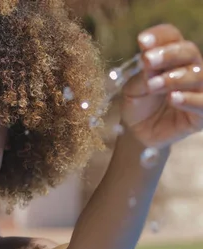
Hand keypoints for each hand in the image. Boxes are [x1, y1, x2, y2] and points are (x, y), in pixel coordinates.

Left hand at [120, 24, 202, 147]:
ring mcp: (199, 89)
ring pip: (198, 75)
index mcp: (170, 57)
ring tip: (153, 85)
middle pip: (188, 51)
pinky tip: (173, 98)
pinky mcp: (202, 112)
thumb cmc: (138, 105)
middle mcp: (189, 68)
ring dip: (174, 78)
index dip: (159, 36)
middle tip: (147, 60)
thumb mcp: (133, 88)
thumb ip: (142, 75)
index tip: (142, 41)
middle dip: (168, 54)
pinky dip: (189, 99)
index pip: (172, 37)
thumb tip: (149, 60)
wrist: (138, 132)